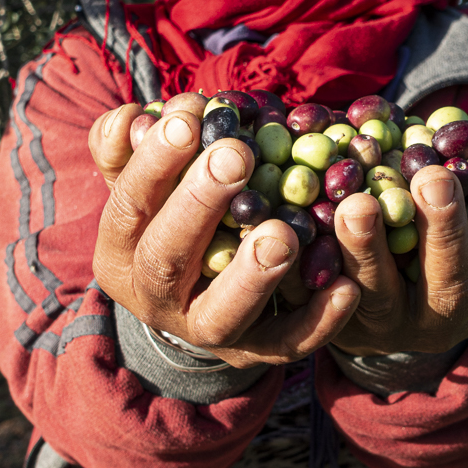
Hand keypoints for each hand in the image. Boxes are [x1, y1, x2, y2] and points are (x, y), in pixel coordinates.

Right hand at [88, 105, 359, 367]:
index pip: (127, 204)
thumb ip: (137, 149)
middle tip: (235, 156)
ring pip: (222, 315)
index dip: (153, 161)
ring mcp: (205, 331)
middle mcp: (154, 297)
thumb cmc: (177, 214)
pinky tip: (346, 286)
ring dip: (252, 274)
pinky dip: (318, 319)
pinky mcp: (255, 352)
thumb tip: (135, 116)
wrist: (197, 297)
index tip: (189, 116)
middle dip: (199, 203)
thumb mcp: (149, 182)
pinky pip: (286, 342)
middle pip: (166, 257)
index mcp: (122, 248)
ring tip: (282, 234)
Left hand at [330, 147, 467, 356]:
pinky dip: (309, 265)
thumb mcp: (466, 211)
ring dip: (368, 248)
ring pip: (378, 297)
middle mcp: (440, 321)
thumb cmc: (426, 230)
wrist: (361, 296)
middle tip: (433, 178)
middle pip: (451, 284)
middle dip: (445, 230)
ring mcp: (384, 330)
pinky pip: (318, 301)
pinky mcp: (331, 327)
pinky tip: (300, 226)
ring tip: (358, 204)